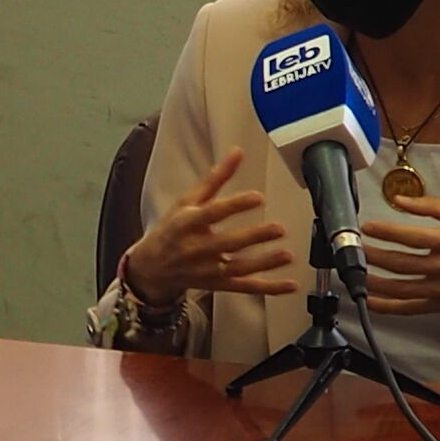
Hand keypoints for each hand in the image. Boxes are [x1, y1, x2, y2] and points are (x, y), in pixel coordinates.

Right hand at [122, 147, 294, 304]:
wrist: (151, 268)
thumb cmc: (172, 229)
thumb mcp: (187, 201)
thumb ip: (215, 178)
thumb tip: (237, 152)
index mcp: (188, 223)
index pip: (213, 213)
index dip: (236, 205)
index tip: (258, 197)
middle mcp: (197, 248)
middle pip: (228, 243)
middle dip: (254, 237)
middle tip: (279, 229)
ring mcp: (208, 269)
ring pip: (239, 268)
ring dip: (265, 263)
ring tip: (287, 255)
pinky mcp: (218, 284)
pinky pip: (245, 288)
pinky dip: (269, 288)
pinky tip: (289, 285)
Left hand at [361, 197, 439, 335]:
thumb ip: (432, 207)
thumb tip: (400, 200)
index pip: (407, 236)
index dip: (383, 230)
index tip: (366, 226)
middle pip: (397, 262)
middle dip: (370, 255)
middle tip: (353, 248)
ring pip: (398, 287)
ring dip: (372, 281)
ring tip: (354, 272)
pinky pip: (409, 308)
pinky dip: (387, 306)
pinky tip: (370, 300)